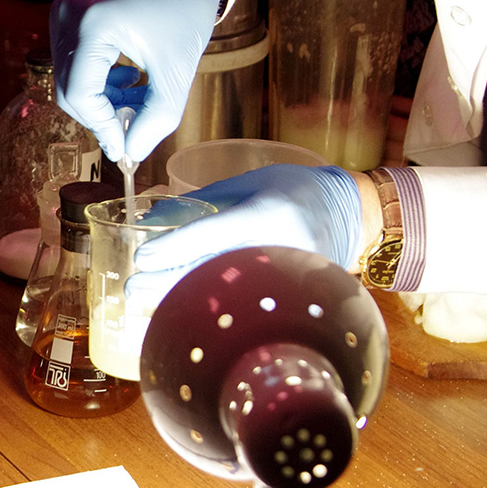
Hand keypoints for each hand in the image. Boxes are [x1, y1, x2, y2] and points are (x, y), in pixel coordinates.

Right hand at [49, 0, 227, 161]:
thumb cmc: (185, 8)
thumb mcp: (176, 72)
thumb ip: (155, 120)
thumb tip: (131, 153)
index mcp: (93, 24)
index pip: (81, 94)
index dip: (102, 127)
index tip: (125, 147)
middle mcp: (68, 14)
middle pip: (69, 90)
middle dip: (101, 116)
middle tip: (133, 128)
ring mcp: (63, 11)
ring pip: (69, 79)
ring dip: (101, 100)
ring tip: (137, 99)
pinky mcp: (66, 13)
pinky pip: (72, 62)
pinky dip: (97, 81)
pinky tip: (127, 80)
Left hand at [126, 165, 363, 304]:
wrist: (354, 215)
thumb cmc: (296, 190)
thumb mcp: (251, 182)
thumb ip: (204, 200)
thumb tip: (153, 218)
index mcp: (268, 214)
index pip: (213, 234)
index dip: (174, 247)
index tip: (141, 258)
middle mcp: (279, 248)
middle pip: (214, 270)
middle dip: (168, 281)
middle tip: (132, 287)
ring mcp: (288, 278)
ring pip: (226, 292)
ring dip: (182, 296)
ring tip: (145, 299)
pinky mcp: (291, 296)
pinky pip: (242, 300)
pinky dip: (209, 302)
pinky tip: (180, 305)